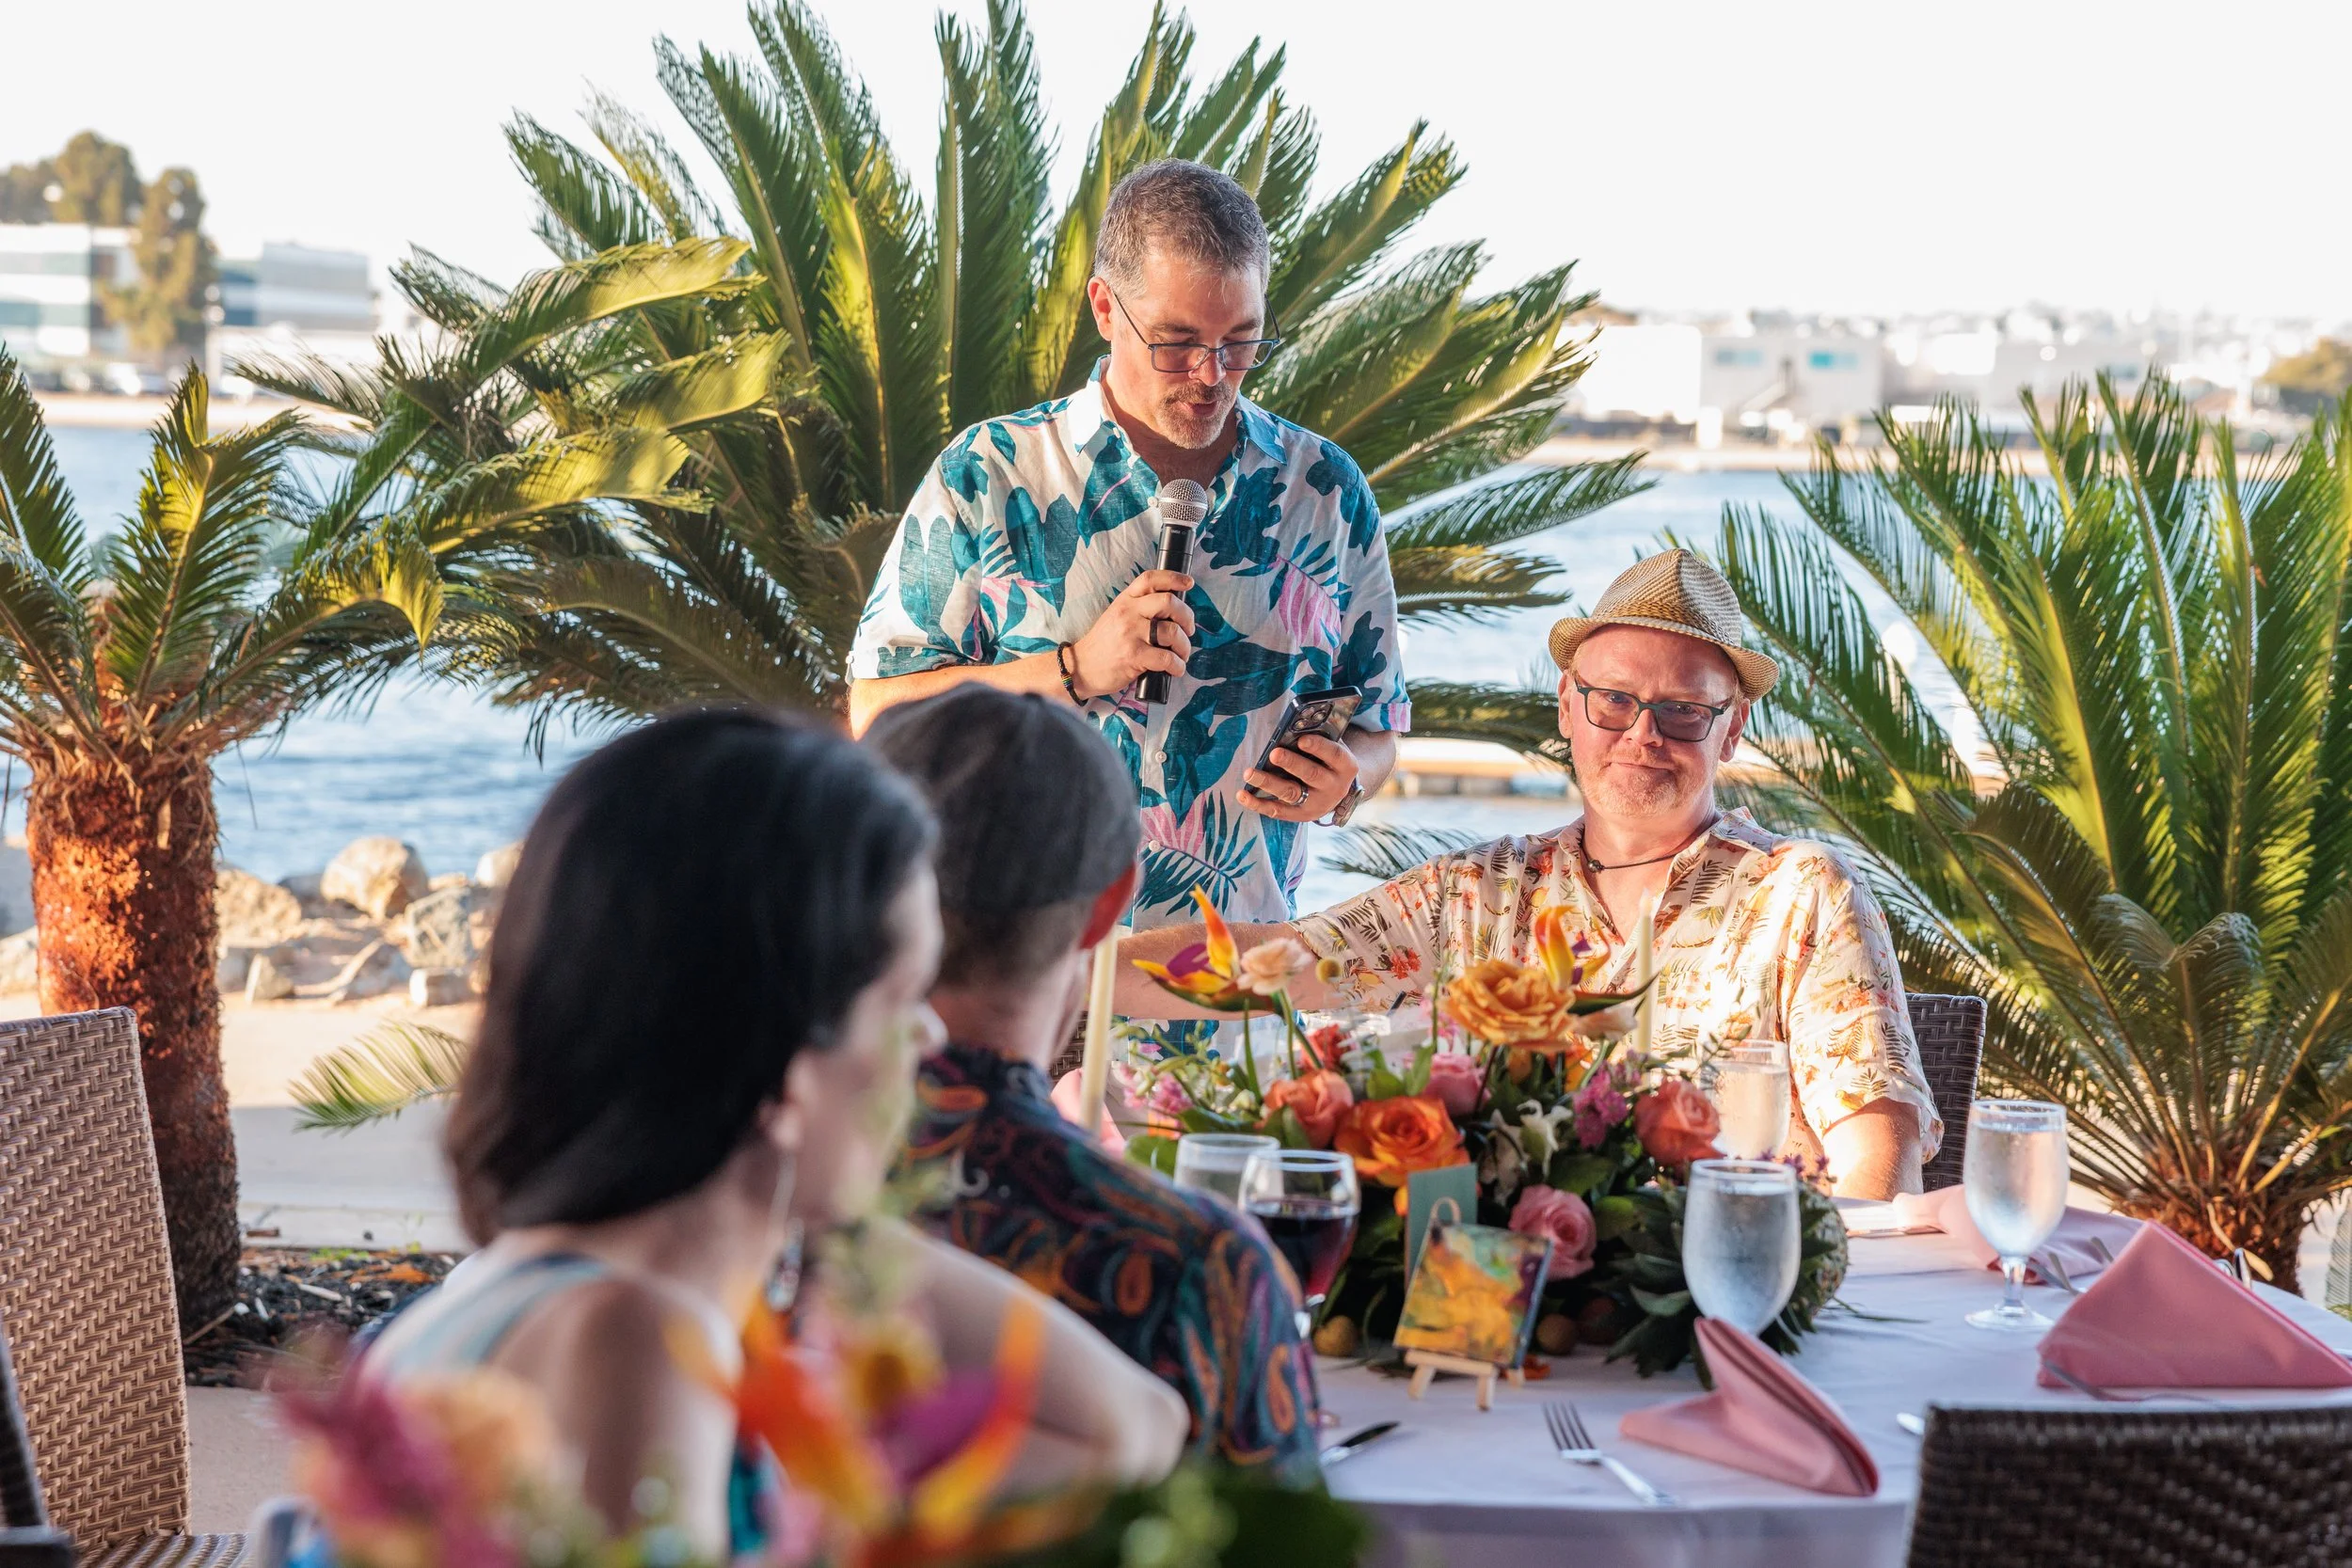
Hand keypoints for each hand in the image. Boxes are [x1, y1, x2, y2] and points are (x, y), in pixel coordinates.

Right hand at [1069, 569, 1195, 699]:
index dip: (1173, 578)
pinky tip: (1176, 668)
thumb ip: (1139, 608)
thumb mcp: (1117, 616)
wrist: (1081, 667)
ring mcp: (1131, 634)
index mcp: (1125, 600)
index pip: (1150, 579)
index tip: (1189, 583)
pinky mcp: (1134, 656)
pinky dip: (1178, 665)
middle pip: (1168, 602)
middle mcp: (1128, 612)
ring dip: (1185, 645)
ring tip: (1181, 654)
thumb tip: (1172, 611)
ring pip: (1172, 631)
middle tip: (1188, 629)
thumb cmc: (1103, 644)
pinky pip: (1167, 658)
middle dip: (1187, 616)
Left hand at [1238, 733, 1357, 821]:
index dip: (1318, 747)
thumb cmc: (1328, 761)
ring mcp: (1317, 804)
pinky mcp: (1300, 815)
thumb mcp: (1332, 748)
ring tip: (1250, 772)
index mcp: (1345, 767)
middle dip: (1291, 763)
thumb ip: (1317, 738)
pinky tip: (1242, 794)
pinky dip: (1258, 803)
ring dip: (1268, 782)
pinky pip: (1277, 811)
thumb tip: (1290, 729)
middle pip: (1311, 775)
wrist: (1336, 792)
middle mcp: (1334, 788)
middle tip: (1274, 753)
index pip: (1334, 755)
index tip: (1301, 739)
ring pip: (1291, 793)